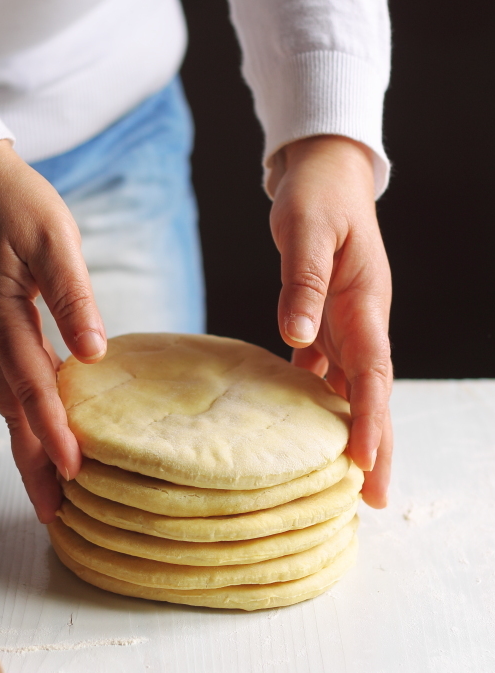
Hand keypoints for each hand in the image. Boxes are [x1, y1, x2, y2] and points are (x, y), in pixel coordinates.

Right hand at [0, 140, 105, 522]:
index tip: (76, 473)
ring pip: (11, 405)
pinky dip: (29, 417)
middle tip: (54, 517)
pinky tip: (47, 430)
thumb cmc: (16, 203)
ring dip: (29, 448)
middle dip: (33, 465)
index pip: (32, 388)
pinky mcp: (0, 328)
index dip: (53, 433)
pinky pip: (14, 384)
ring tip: (51, 490)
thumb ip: (72, 297)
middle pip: (13, 414)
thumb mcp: (53, 241)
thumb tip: (94, 354)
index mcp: (2, 319)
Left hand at [269, 135, 391, 506]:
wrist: (325, 172)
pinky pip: (326, 368)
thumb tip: (296, 336)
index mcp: (364, 304)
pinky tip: (304, 424)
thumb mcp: (306, 231)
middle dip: (375, 445)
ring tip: (347, 477)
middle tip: (374, 499)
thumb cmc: (317, 196)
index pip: (373, 373)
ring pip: (353, 387)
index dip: (370, 420)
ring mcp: (346, 322)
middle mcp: (361, 321)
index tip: (362, 462)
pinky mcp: (327, 318)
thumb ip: (304, 283)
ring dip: (352, 430)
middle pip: (371, 394)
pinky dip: (320, 399)